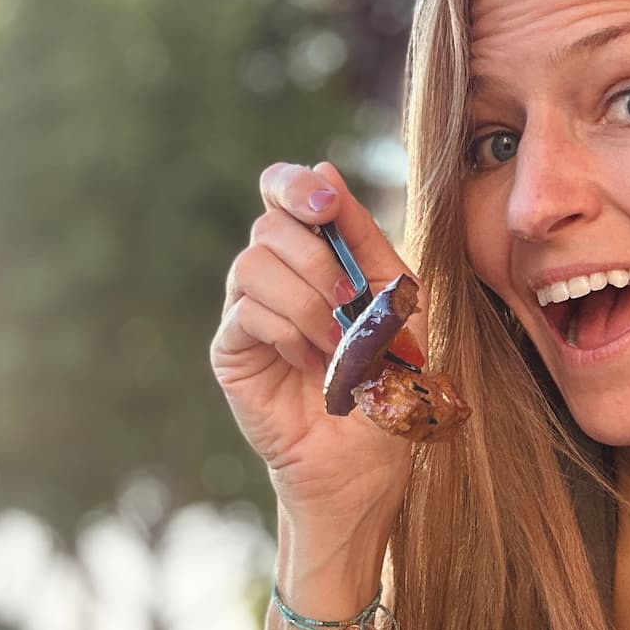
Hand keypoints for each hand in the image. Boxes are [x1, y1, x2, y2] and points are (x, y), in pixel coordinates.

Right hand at [211, 160, 419, 534]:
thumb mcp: (398, 304)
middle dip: (317, 258)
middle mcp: (276, 275)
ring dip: (306, 301)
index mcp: (316, 255)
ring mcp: (248, 312)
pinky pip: (246, 313)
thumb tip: (325, 169)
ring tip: (336, 346)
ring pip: (253, 264)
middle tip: (348, 304)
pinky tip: (309, 363)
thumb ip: (368, 241)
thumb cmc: (388, 382)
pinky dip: (286, 332)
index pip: (283, 190)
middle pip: (270, 223)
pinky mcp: (232, 351)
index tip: (326, 204)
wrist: (368, 460)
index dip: (297, 185)